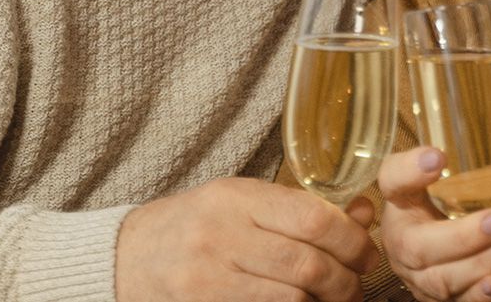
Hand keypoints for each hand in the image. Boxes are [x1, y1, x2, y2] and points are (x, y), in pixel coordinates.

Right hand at [115, 177, 375, 301]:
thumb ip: (299, 209)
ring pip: (293, 297)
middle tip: (355, 286)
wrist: (125, 258)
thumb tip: (364, 214)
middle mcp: (220, 234)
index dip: (352, 240)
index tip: (365, 253)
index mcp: (235, 198)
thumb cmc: (193, 227)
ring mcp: (208, 276)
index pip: (313, 218)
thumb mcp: (240, 203)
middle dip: (345, 281)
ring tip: (332, 299)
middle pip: (308, 264)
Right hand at [378, 147, 490, 300]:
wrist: (437, 261)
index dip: (409, 170)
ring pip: (441, 279)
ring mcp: (417, 276)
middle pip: (417, 245)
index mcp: (403, 202)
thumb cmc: (447, 217)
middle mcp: (402, 240)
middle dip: (463, 235)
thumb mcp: (464, 195)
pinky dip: (479, 297)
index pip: (393, 180)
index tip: (437, 157)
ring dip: (483, 264)